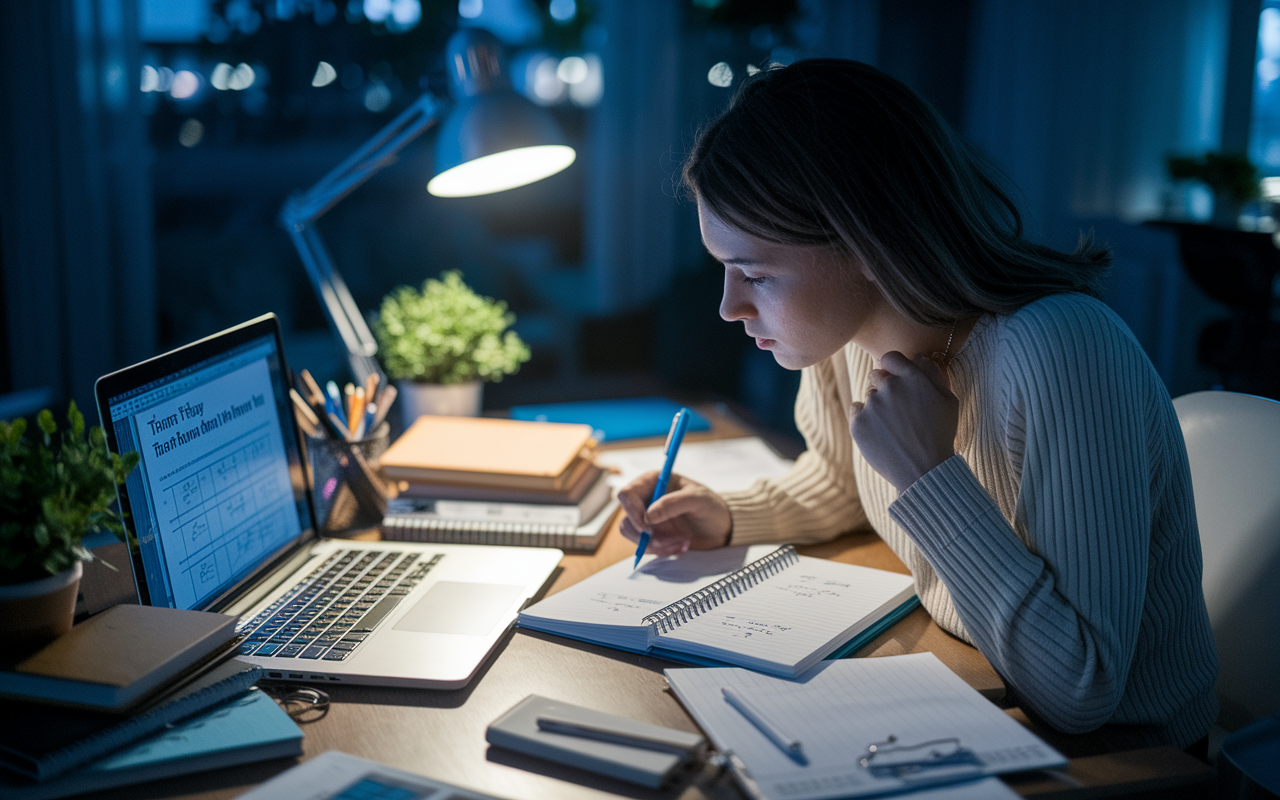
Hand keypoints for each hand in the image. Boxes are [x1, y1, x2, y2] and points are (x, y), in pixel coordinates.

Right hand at [616, 471, 731, 556]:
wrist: (722, 527)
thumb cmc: (711, 506)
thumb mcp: (698, 499)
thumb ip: (673, 503)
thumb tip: (648, 516)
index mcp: (653, 482)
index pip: (627, 494)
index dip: (633, 513)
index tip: (649, 529)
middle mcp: (646, 499)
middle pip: (626, 519)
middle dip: (646, 536)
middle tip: (667, 541)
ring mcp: (648, 519)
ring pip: (634, 536)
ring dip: (656, 545)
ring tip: (681, 542)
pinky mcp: (653, 535)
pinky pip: (645, 547)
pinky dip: (662, 551)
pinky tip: (681, 545)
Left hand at [850, 351, 958, 491]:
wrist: (923, 471)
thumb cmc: (940, 435)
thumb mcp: (949, 401)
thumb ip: (934, 374)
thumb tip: (918, 357)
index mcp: (912, 378)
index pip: (890, 357)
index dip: (893, 368)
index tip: (897, 380)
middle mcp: (890, 387)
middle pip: (876, 375)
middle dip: (885, 387)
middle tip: (899, 409)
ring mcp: (872, 405)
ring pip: (868, 395)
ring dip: (877, 405)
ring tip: (894, 426)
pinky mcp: (857, 423)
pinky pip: (856, 410)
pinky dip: (864, 419)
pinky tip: (881, 432)